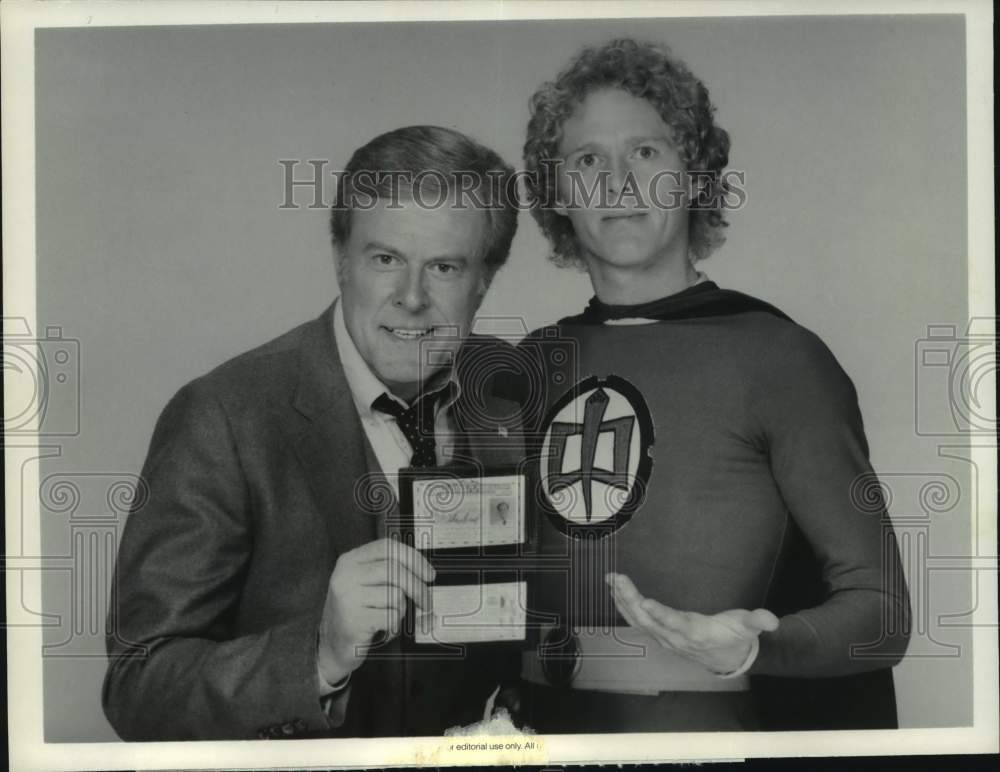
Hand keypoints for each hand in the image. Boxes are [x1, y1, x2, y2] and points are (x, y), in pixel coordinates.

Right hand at [318, 537, 434, 682]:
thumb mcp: (366, 585)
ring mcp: (347, 596)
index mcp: (350, 560)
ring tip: (390, 619)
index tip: (429, 574)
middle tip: (426, 602)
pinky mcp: (353, 619)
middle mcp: (346, 574)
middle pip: (396, 570)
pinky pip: (391, 617)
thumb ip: (389, 572)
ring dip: (401, 611)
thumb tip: (425, 572)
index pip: (388, 547)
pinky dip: (395, 627)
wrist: (331, 646)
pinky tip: (383, 630)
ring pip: (396, 594)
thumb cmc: (355, 613)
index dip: (414, 558)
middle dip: (419, 588)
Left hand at [606, 572, 778, 674]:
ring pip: (638, 621)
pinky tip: (614, 593)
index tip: (645, 603)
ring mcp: (664, 638)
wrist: (728, 660)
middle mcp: (675, 637)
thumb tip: (772, 620)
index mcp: (696, 633)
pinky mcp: (659, 635)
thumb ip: (758, 621)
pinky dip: (624, 607)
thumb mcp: (749, 628)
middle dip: (630, 599)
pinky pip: (637, 622)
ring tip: (610, 581)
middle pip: (648, 620)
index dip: (660, 615)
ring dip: (622, 601)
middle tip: (616, 579)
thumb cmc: (736, 638)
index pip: (675, 624)